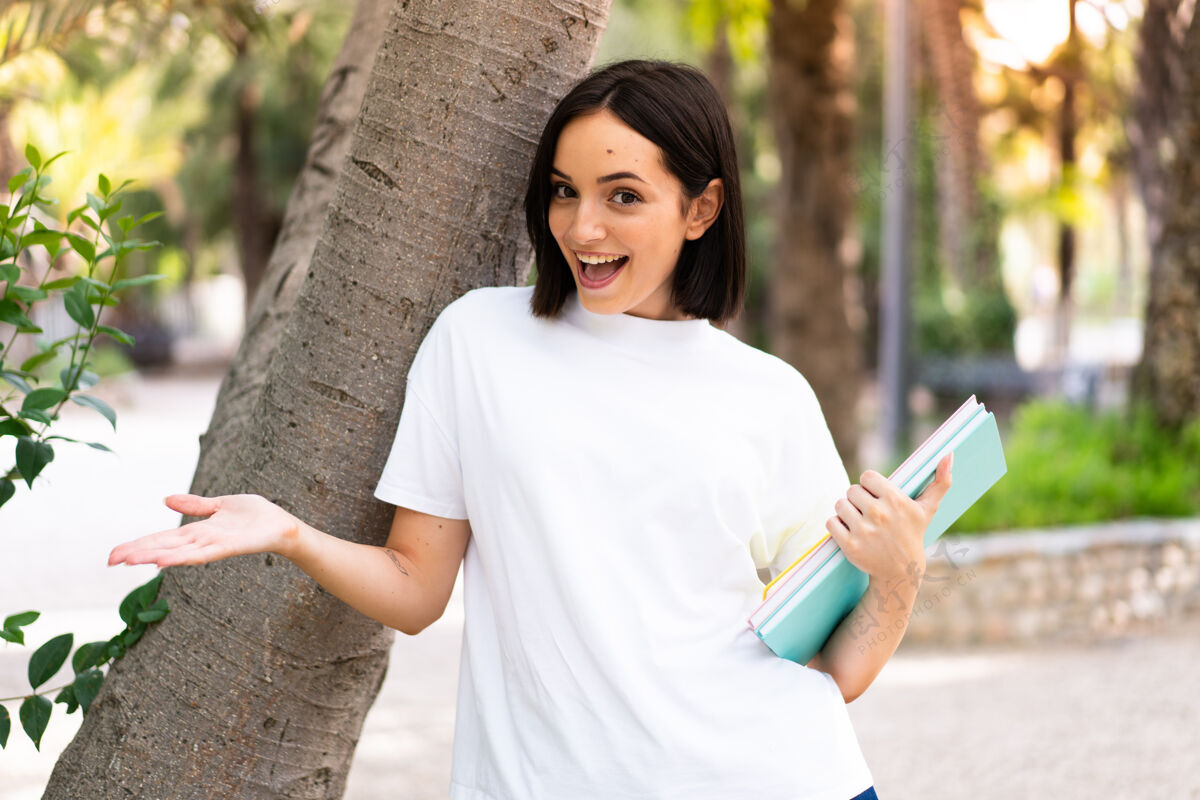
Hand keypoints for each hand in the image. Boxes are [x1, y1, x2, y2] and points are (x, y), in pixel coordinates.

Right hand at [107, 493, 303, 567]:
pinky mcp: (229, 547)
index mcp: (197, 532)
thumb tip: (165, 500)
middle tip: (110, 561)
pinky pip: (202, 554)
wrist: (282, 524)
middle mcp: (201, 542)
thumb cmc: (255, 516)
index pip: (161, 539)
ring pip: (178, 553)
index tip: (114, 554)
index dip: (138, 545)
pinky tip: (164, 561)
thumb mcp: (220, 504)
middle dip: (137, 553)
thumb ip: (195, 505)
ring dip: (153, 556)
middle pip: (163, 548)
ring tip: (129, 561)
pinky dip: (183, 557)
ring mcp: (214, 546)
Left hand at [824, 453, 952, 584]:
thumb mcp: (927, 509)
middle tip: (869, 512)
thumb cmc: (913, 533)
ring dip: (846, 512)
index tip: (877, 497)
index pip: (866, 476)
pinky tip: (850, 531)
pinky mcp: (850, 545)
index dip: (869, 486)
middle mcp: (879, 514)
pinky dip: (836, 526)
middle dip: (858, 500)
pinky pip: (831, 522)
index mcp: (895, 500)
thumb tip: (948, 454)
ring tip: (860, 521)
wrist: (901, 570)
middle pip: (851, 490)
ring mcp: (864, 531)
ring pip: (840, 504)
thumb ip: (940, 481)